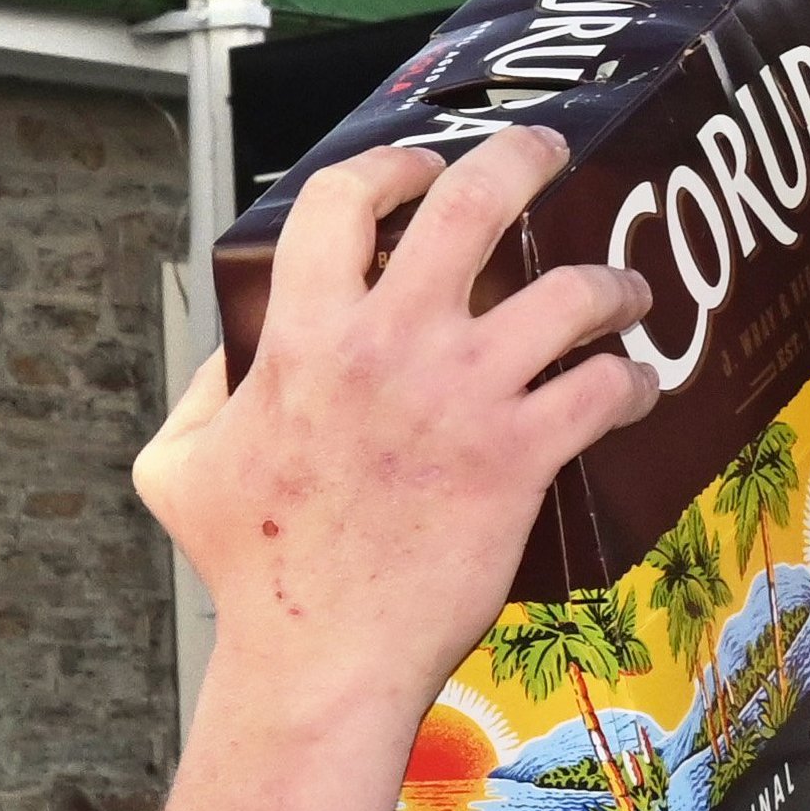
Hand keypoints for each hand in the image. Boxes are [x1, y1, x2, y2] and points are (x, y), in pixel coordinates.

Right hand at [138, 127, 660, 716]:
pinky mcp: (521, 455)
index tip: (416, 170)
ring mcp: (464, 396)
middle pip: (474, 200)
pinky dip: (630, 380)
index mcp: (304, 336)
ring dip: (608, 283)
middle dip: (522, 158)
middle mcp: (390, 345)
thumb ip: (203, 393)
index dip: (388, 166)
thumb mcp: (179, 467)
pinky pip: (606, 386)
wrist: (319, 657)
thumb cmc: (249, 571)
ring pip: (570, 290)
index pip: (345, 198)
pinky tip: (631, 387)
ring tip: (619, 292)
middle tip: (546, 153)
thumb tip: (232, 355)